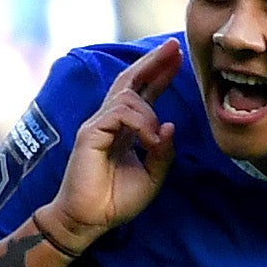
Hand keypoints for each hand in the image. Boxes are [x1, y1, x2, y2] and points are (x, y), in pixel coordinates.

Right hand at [44, 39, 182, 250]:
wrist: (88, 220)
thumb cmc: (116, 200)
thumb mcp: (152, 177)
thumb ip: (163, 152)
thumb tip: (170, 125)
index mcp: (126, 129)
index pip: (144, 92)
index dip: (159, 73)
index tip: (178, 57)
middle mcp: (110, 121)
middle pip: (131, 81)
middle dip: (153, 62)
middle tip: (174, 47)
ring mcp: (98, 125)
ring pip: (129, 98)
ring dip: (149, 115)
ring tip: (154, 140)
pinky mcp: (91, 133)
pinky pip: (119, 113)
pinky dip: (140, 123)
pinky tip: (148, 141)